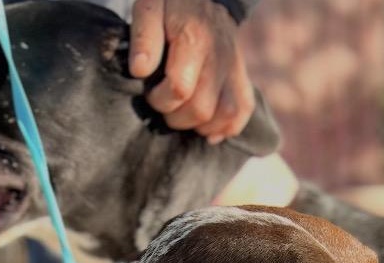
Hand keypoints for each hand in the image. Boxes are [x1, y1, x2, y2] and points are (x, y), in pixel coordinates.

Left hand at [129, 0, 254, 143]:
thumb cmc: (170, 5)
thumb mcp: (150, 7)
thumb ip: (144, 36)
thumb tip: (140, 70)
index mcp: (195, 38)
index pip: (180, 89)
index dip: (159, 100)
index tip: (151, 92)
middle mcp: (219, 55)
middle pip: (202, 109)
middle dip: (176, 117)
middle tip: (165, 104)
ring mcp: (234, 67)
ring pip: (226, 115)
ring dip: (201, 125)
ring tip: (184, 115)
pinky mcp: (241, 75)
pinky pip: (243, 110)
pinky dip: (226, 126)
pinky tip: (207, 129)